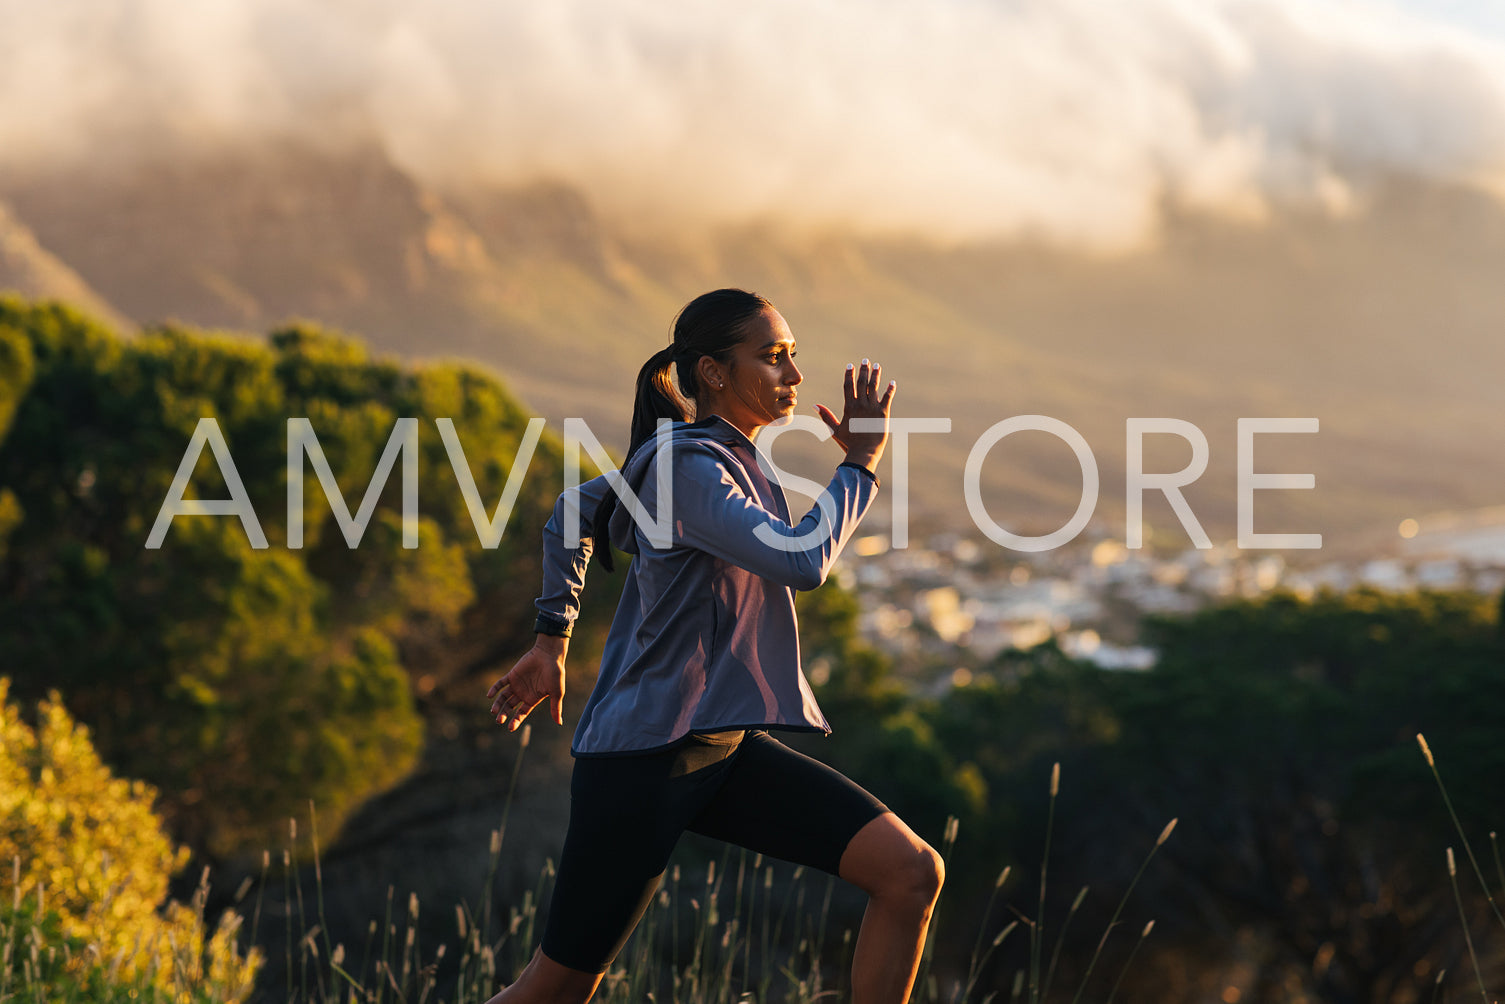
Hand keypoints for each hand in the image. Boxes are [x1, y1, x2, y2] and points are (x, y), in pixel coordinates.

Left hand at [486, 636, 566, 731]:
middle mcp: (523, 693)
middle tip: (498, 721)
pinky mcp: (512, 675)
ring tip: (493, 711)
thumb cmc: (556, 674)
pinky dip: (494, 689)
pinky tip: (490, 695)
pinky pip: (501, 683)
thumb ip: (556, 707)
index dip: (516, 720)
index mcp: (532, 699)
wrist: (550, 655)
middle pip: (510, 707)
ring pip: (504, 697)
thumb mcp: (557, 693)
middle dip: (504, 714)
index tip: (510, 728)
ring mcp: (517, 684)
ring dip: (498, 704)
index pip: (521, 713)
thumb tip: (560, 723)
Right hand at [814, 358, 895, 472]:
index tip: (850, 366)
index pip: (848, 386)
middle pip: (861, 383)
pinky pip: (887, 398)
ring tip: (877, 366)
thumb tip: (815, 405)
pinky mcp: (883, 413)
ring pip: (874, 387)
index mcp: (849, 408)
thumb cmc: (849, 443)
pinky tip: (892, 382)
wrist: (864, 452)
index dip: (849, 375)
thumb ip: (826, 416)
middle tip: (866, 361)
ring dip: (876, 375)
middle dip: (863, 370)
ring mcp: (873, 408)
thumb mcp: (835, 429)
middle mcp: (861, 405)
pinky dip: (890, 390)